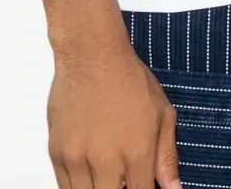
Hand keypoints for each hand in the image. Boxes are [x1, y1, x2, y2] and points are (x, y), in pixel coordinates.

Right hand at [48, 29, 180, 188]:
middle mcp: (106, 161)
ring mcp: (78, 159)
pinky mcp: (57, 153)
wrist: (91, 54)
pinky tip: (89, 173)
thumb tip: (174, 188)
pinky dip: (78, 185)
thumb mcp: (162, 112)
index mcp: (137, 153)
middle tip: (122, 178)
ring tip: (106, 175)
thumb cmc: (128, 77)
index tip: (140, 184)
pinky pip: (64, 187)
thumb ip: (167, 156)